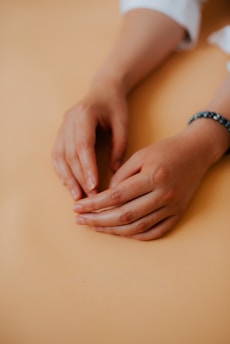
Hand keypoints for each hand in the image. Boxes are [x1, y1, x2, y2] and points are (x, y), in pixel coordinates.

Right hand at [52, 79, 127, 199]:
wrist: (103, 90)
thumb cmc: (115, 106)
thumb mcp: (123, 123)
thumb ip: (119, 146)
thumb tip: (115, 172)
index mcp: (85, 114)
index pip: (83, 145)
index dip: (87, 168)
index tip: (94, 186)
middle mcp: (69, 120)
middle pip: (70, 154)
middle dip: (79, 178)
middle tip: (89, 197)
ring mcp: (62, 127)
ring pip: (60, 157)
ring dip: (67, 179)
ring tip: (77, 197)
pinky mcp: (60, 134)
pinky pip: (56, 155)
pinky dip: (61, 172)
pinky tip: (68, 185)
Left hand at [73, 133, 212, 239]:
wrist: (196, 153)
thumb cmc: (166, 150)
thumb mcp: (141, 155)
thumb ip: (122, 175)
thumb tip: (106, 195)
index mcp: (154, 177)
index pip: (117, 196)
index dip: (94, 204)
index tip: (77, 207)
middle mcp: (164, 195)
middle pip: (125, 215)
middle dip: (98, 220)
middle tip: (80, 220)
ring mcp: (172, 208)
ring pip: (137, 227)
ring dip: (113, 230)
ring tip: (95, 227)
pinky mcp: (177, 215)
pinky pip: (154, 232)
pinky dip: (135, 235)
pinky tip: (120, 232)